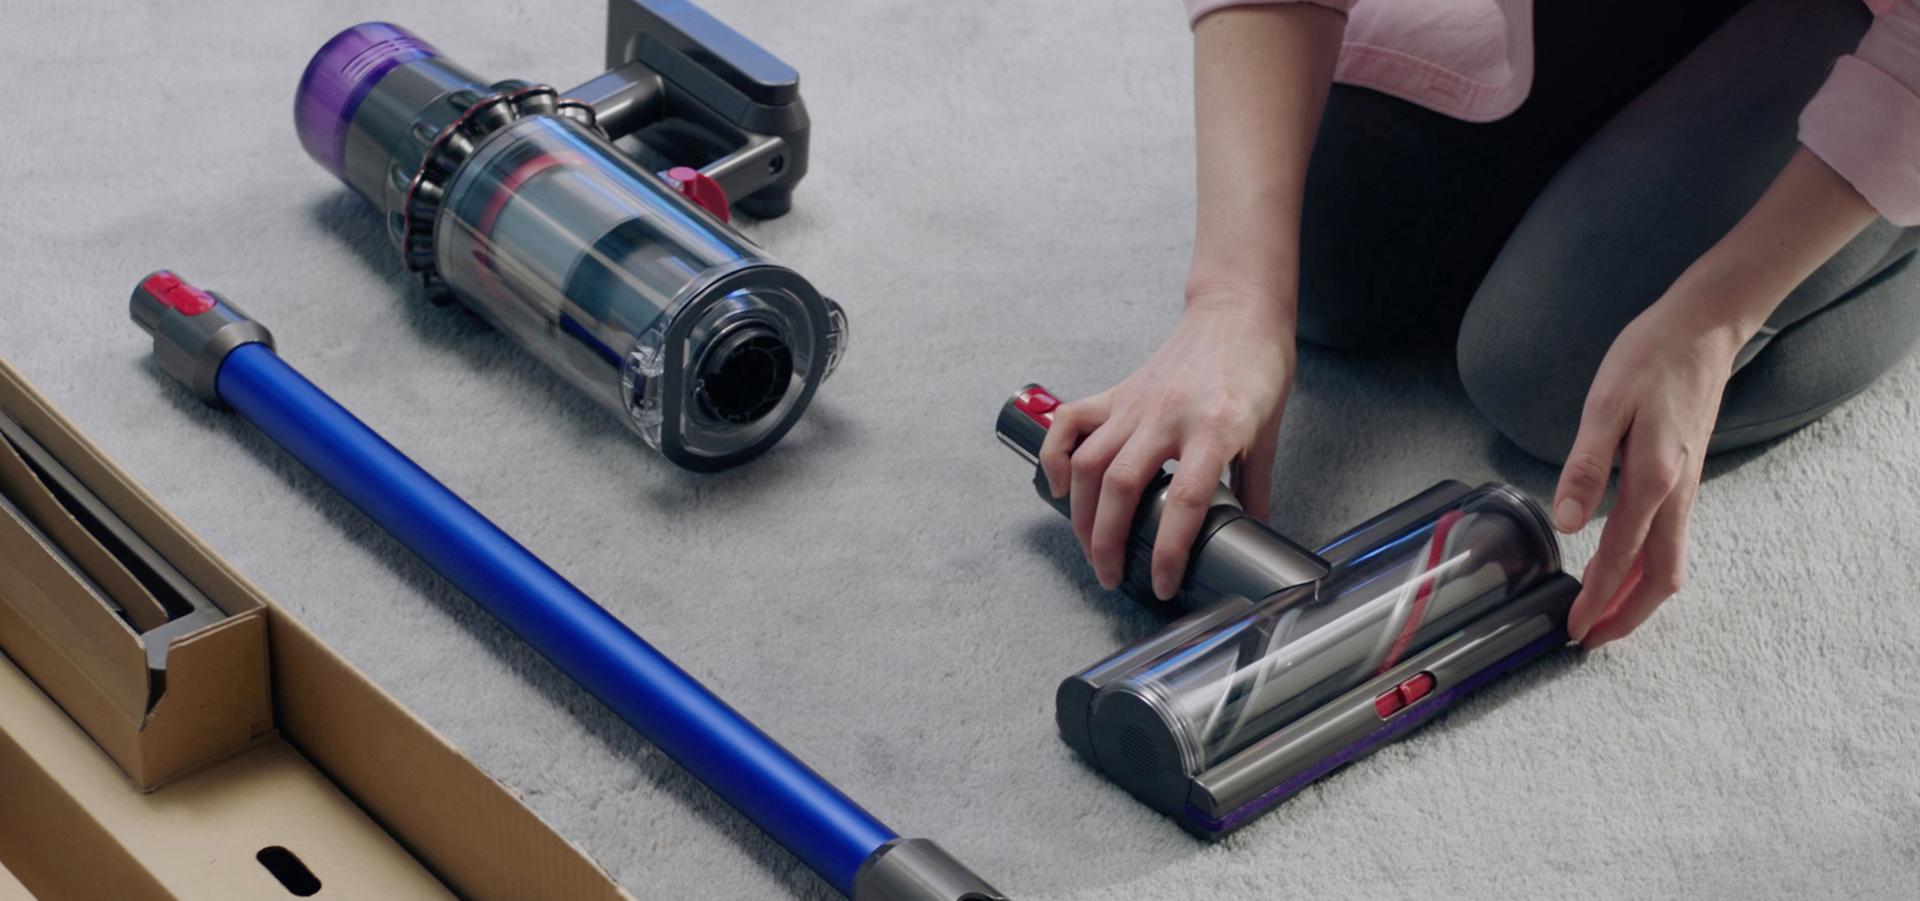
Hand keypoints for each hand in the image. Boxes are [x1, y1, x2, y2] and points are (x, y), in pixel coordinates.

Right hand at [1038, 293, 1294, 599]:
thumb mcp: (1268, 434)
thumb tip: (1253, 533)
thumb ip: (1255, 487)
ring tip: (1090, 548)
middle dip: (1108, 542)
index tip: (1163, 582)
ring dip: (1082, 514)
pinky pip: (1071, 424)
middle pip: (1121, 486)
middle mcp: (1167, 416)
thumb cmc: (1256, 367)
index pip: (1185, 500)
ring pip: (1089, 463)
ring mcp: (1135, 403)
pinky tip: (1062, 488)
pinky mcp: (1117, 394)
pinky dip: (1056, 457)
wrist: (1236, 313)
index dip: (1169, 549)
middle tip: (1112, 576)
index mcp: (1214, 428)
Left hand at [1552, 294, 1742, 647]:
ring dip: (1638, 597)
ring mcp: (1686, 488)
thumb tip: (1567, 522)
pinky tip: (1625, 568)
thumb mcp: (1605, 406)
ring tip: (1604, 615)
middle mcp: (1676, 493)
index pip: (1621, 557)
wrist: (1703, 330)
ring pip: (1670, 563)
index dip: (1598, 599)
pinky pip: (1671, 541)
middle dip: (1626, 617)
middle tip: (1590, 640)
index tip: (1575, 629)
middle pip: (1660, 579)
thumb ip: (1585, 466)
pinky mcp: (1685, 478)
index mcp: (1654, 478)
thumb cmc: (1649, 359)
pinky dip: (1648, 569)